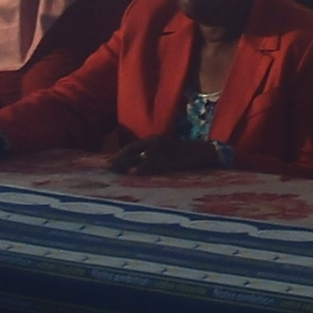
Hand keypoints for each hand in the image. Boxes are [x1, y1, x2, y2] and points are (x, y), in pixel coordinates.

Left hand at [107, 137, 225, 175]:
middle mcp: (157, 142)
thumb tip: (136, 165)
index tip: (108, 162)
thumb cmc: (185, 153)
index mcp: (155, 140)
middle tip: (106, 168)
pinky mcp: (171, 159)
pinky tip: (133, 173)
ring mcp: (164, 150)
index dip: (120, 154)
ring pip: (140, 157)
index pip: (132, 146)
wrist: (205, 152)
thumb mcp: (167, 152)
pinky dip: (143, 168)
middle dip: (119, 159)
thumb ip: (153, 156)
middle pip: (133, 151)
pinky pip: (154, 164)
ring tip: (114, 171)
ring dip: (127, 164)